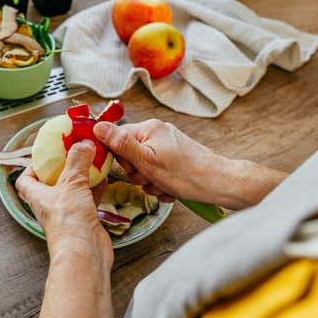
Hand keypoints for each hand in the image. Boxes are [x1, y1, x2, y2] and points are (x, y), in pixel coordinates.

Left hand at [17, 140, 115, 317]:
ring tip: (91, 159)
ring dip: (81, 175)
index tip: (44, 154)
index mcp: (37, 195)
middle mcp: (50, 204)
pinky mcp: (84, 218)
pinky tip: (104, 176)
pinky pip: (88, 198)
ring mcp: (68, 212)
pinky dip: (95, 186)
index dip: (31, 167)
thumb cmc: (68, 221)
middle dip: (62, 167)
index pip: (25, 180)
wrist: (84, 253)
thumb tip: (83, 142)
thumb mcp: (70, 183)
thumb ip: (77, 161)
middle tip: (72, 152)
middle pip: (51, 182)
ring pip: (73, 189)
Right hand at [94, 119, 286, 209]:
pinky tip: (170, 189)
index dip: (120, 158)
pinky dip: (161, 182)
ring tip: (163, 186)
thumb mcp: (147, 162)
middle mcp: (158, 132)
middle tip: (150, 180)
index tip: (131, 169)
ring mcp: (168, 145)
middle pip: (130, 154)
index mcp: (149, 128)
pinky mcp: (176, 157)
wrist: (219, 183)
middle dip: (138, 173)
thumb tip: (98, 127)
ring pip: (144, 166)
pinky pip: (157, 170)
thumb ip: (121, 144)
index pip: (117, 138)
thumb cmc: (186, 174)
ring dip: (150, 181)